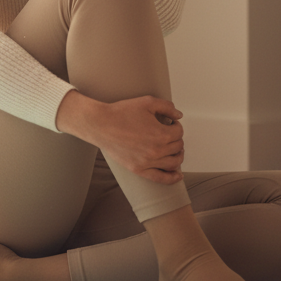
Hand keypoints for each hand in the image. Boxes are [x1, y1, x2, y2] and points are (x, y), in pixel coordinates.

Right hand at [56, 91, 184, 183]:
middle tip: (169, 133)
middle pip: (178, 147)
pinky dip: (172, 178)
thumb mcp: (147, 102)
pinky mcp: (139, 170)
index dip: (176, 125)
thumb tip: (179, 116)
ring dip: (178, 155)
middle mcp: (157, 150)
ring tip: (173, 149)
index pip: (179, 132)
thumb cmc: (121, 112)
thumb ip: (167, 107)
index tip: (170, 123)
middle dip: (176, 138)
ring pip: (174, 163)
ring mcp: (148, 162)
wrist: (101, 124)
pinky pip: (161, 178)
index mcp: (161, 134)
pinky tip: (177, 175)